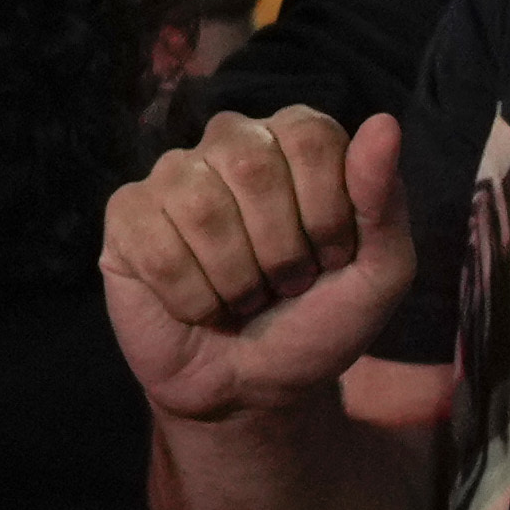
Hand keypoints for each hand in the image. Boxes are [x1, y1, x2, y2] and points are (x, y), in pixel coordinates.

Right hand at [101, 107, 420, 423]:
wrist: (251, 386)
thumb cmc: (318, 322)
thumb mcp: (379, 274)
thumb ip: (384, 202)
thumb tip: (384, 123)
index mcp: (293, 142)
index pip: (309, 136)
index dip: (327, 209)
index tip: (332, 258)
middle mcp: (228, 144)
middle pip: (251, 165)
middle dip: (280, 248)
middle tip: (285, 283)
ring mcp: (170, 177)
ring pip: (200, 208)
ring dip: (235, 279)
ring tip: (242, 297)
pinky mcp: (125, 216)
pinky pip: (155, 247)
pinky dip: (190, 297)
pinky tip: (198, 306)